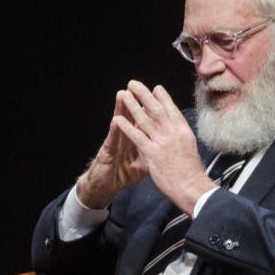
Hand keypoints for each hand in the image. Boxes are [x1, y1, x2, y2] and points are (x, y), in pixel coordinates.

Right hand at [75, 86, 149, 208]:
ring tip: (123, 95)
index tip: (158, 95)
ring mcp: (115, 143)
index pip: (144, 120)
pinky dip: (115, 131)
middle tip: (138, 86)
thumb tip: (168, 149)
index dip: (150, 109)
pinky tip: (116, 121)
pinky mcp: (107, 152)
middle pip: (131, 117)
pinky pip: (112, 140)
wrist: (105, 187)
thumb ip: (154, 153)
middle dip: (135, 101)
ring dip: (121, 109)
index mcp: (136, 139)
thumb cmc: (123, 174)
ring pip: (119, 123)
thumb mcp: (143, 164)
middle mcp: (125, 138)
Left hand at [115, 80, 214, 214]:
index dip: (162, 97)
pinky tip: (118, 119)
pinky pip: (136, 136)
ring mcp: (162, 142)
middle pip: (156, 108)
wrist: (191, 187)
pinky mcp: (152, 153)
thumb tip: (176, 127)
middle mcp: (173, 132)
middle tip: (134, 84)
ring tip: (124, 94)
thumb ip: (180, 135)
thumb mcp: (189, 147)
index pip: (172, 109)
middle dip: (144, 94)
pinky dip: (127, 126)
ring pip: (145, 119)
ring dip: (133, 105)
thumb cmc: (191, 171)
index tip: (155, 88)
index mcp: (183, 131)